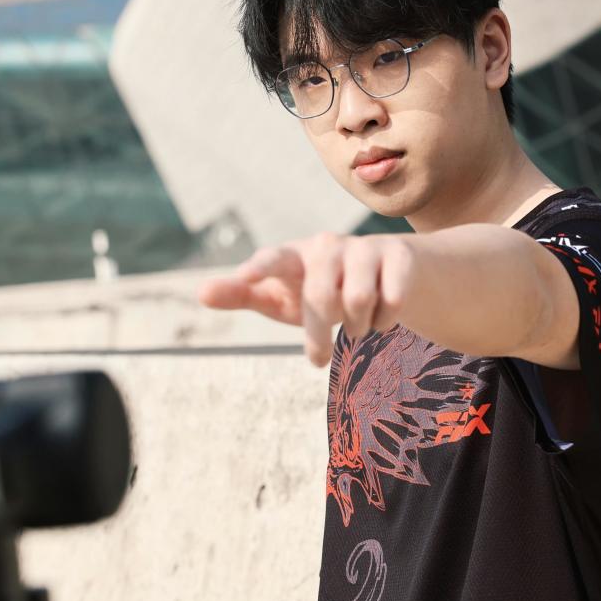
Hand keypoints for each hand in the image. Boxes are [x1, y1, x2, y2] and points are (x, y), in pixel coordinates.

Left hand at [199, 232, 415, 366]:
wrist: (390, 273)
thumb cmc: (323, 288)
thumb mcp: (283, 296)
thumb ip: (244, 294)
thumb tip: (200, 293)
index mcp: (295, 255)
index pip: (275, 259)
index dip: (260, 268)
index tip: (245, 277)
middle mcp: (329, 246)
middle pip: (321, 298)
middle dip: (321, 335)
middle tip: (320, 355)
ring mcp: (366, 248)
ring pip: (360, 301)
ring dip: (358, 326)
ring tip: (356, 324)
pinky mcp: (399, 256)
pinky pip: (393, 300)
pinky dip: (386, 320)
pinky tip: (383, 314)